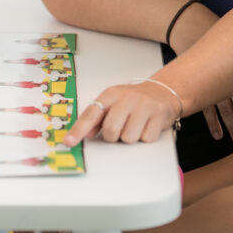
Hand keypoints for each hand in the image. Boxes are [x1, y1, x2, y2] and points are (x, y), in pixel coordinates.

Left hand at [62, 81, 180, 146]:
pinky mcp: (158, 114)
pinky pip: (145, 138)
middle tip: (120, 127)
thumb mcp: (113, 103)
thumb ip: (97, 118)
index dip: (79, 130)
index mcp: (110, 94)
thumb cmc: (133, 100)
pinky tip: (146, 125)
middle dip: (114, 136)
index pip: (91, 114)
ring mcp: (143, 105)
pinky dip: (145, 136)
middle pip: (111, 130)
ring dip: (130, 137)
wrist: (162, 91)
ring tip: (135, 125)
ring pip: (128, 138)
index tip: (69, 142)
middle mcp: (126, 98)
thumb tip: (84, 134)